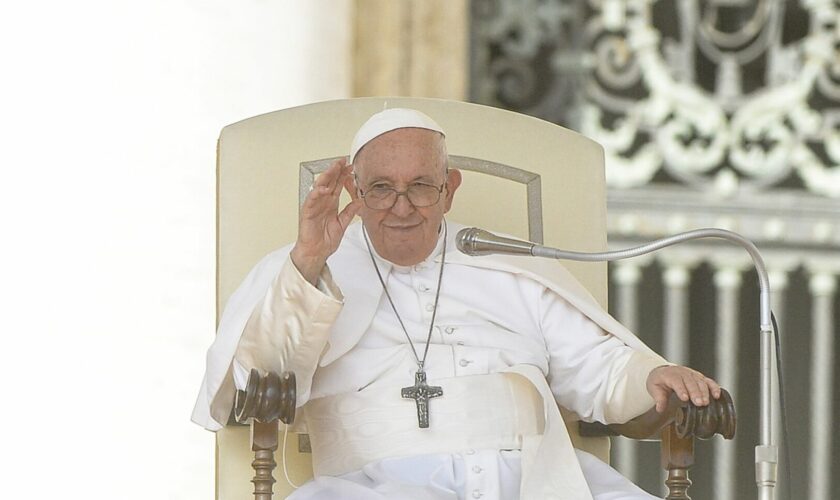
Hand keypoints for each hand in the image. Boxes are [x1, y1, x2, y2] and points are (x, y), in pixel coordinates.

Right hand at [290, 158, 361, 283]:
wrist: (316, 253)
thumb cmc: (325, 240)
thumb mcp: (342, 223)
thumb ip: (350, 212)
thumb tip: (360, 202)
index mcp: (331, 204)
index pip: (337, 185)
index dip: (343, 175)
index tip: (351, 166)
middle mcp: (322, 202)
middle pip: (329, 182)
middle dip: (336, 171)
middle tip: (343, 161)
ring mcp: (314, 206)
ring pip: (319, 187)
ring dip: (326, 177)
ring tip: (334, 168)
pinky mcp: (308, 213)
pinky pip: (311, 200)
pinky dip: (317, 193)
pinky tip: (323, 188)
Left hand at [646, 365, 721, 412]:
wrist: (662, 371)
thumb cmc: (659, 381)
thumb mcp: (654, 388)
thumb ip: (658, 398)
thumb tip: (660, 408)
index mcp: (670, 374)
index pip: (676, 381)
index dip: (681, 389)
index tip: (685, 398)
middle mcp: (682, 372)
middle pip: (690, 382)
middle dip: (695, 393)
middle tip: (699, 403)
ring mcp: (692, 374)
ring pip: (700, 381)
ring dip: (704, 392)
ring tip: (706, 402)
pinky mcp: (699, 377)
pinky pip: (708, 381)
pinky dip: (714, 387)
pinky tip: (717, 395)